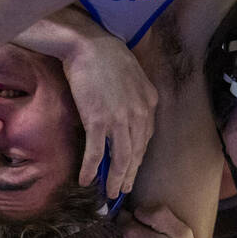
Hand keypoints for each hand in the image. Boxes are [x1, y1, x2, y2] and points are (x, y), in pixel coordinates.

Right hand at [47, 11, 157, 193]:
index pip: (146, 139)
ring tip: (110, 192)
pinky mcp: (98, 121)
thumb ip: (138, 98)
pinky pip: (97, 152)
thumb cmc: (109, 57)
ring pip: (121, 158)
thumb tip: (132, 115)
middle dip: (129, 175)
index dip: (138, 159)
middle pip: (136, 153)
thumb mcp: (135, 77)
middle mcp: (139, 115)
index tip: (132, 170)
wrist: (89, 45)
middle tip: (122, 190)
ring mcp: (119, 119)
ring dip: (115, 179)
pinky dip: (92, 169)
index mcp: (150, 104)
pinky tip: (86, 180)